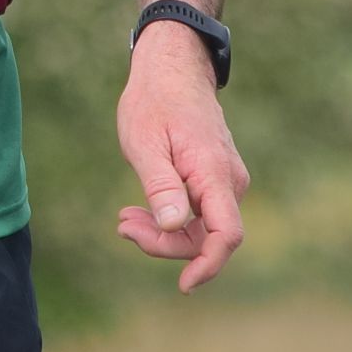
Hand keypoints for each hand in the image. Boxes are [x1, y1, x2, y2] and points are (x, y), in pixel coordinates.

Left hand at [115, 22, 249, 292]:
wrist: (173, 66)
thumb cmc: (154, 100)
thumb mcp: (145, 142)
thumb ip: (160, 185)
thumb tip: (173, 226)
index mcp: (213, 172)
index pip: (226, 234)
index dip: (208, 265)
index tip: (184, 285)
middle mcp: (229, 180)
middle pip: (206, 236)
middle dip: (165, 244)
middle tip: (122, 226)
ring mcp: (225, 179)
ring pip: (201, 226)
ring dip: (164, 232)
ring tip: (124, 220)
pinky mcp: (215, 177)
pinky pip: (199, 212)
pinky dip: (170, 218)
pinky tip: (139, 212)